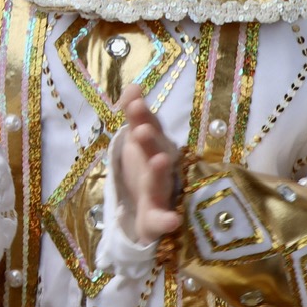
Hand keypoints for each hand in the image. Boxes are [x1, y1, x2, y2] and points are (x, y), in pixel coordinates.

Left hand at [115, 86, 182, 241]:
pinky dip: (167, 220)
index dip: (142, 117)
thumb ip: (134, 113)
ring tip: (160, 161)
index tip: (133, 103)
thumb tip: (134, 85)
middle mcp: (159, 166)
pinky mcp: (154, 216)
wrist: (147, 209)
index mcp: (154, 147)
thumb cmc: (144, 167)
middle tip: (141, 130)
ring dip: (159, 171)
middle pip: (155, 151)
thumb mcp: (136, 139)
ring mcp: (159, 191)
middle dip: (150, 140)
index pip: (149, 128)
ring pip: (158, 180)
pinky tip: (172, 221)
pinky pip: (161, 219)